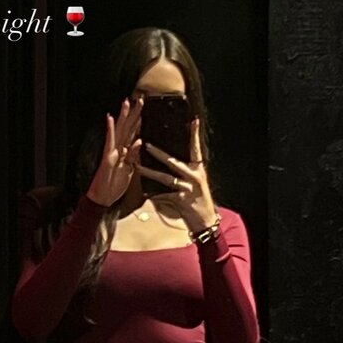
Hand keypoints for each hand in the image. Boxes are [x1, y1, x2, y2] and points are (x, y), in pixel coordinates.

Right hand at [86, 96, 142, 207]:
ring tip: (126, 102)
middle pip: (127, 128)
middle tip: (140, 98)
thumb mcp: (129, 170)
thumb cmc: (114, 185)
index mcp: (124, 152)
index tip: (144, 108)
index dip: (138, 121)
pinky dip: (110, 130)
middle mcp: (118, 149)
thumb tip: (140, 141)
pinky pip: (109, 142)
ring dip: (122, 116)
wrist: (103, 198)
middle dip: (133, 114)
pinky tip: (110, 118)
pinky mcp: (106, 157)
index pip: (132, 133)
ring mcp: (111, 152)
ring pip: (119, 131)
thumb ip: (134, 156)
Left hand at [134, 117, 217, 232]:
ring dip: (150, 172)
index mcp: (198, 169)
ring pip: (166, 178)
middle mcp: (194, 176)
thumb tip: (170, 161)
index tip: (193, 121)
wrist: (205, 221)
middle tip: (146, 144)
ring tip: (138, 166)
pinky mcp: (181, 200)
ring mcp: (188, 188)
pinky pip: (164, 196)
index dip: (195, 135)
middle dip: (159, 153)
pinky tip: (145, 195)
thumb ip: (185, 173)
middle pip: (174, 162)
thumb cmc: (198, 202)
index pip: (196, 149)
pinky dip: (154, 196)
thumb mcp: (195, 184)